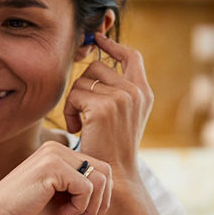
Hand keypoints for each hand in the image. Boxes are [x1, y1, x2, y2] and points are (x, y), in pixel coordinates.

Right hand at [0, 142, 111, 214]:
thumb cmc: (25, 213)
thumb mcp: (60, 199)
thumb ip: (80, 190)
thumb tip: (109, 193)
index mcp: (58, 153)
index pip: (99, 169)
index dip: (101, 197)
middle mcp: (57, 148)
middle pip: (105, 172)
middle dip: (101, 203)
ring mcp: (54, 155)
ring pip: (100, 180)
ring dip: (91, 208)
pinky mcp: (52, 167)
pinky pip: (86, 188)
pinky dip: (80, 207)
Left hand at [62, 33, 153, 180]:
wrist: (117, 175)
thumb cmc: (112, 148)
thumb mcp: (122, 116)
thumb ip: (117, 91)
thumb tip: (96, 64)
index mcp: (143, 92)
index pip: (131, 56)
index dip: (113, 45)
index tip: (98, 38)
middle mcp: (135, 92)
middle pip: (97, 66)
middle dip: (82, 86)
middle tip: (81, 111)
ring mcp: (121, 98)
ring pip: (83, 80)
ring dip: (74, 101)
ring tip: (80, 124)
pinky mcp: (103, 107)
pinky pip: (75, 95)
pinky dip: (70, 112)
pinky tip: (77, 129)